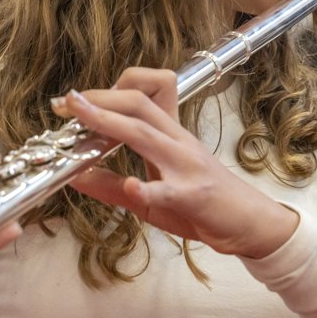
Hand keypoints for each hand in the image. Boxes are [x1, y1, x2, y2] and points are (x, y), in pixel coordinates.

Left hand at [55, 67, 298, 258]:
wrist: (251, 225)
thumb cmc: (203, 206)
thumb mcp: (153, 196)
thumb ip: (113, 186)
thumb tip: (74, 176)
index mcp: (170, 136)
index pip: (139, 97)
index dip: (104, 92)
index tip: (72, 100)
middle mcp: (178, 142)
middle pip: (138, 104)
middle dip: (99, 98)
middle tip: (65, 102)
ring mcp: (186, 166)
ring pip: (146, 134)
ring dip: (110, 123)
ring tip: (81, 118)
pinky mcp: (194, 195)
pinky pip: (168, 190)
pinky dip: (148, 188)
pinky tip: (133, 188)